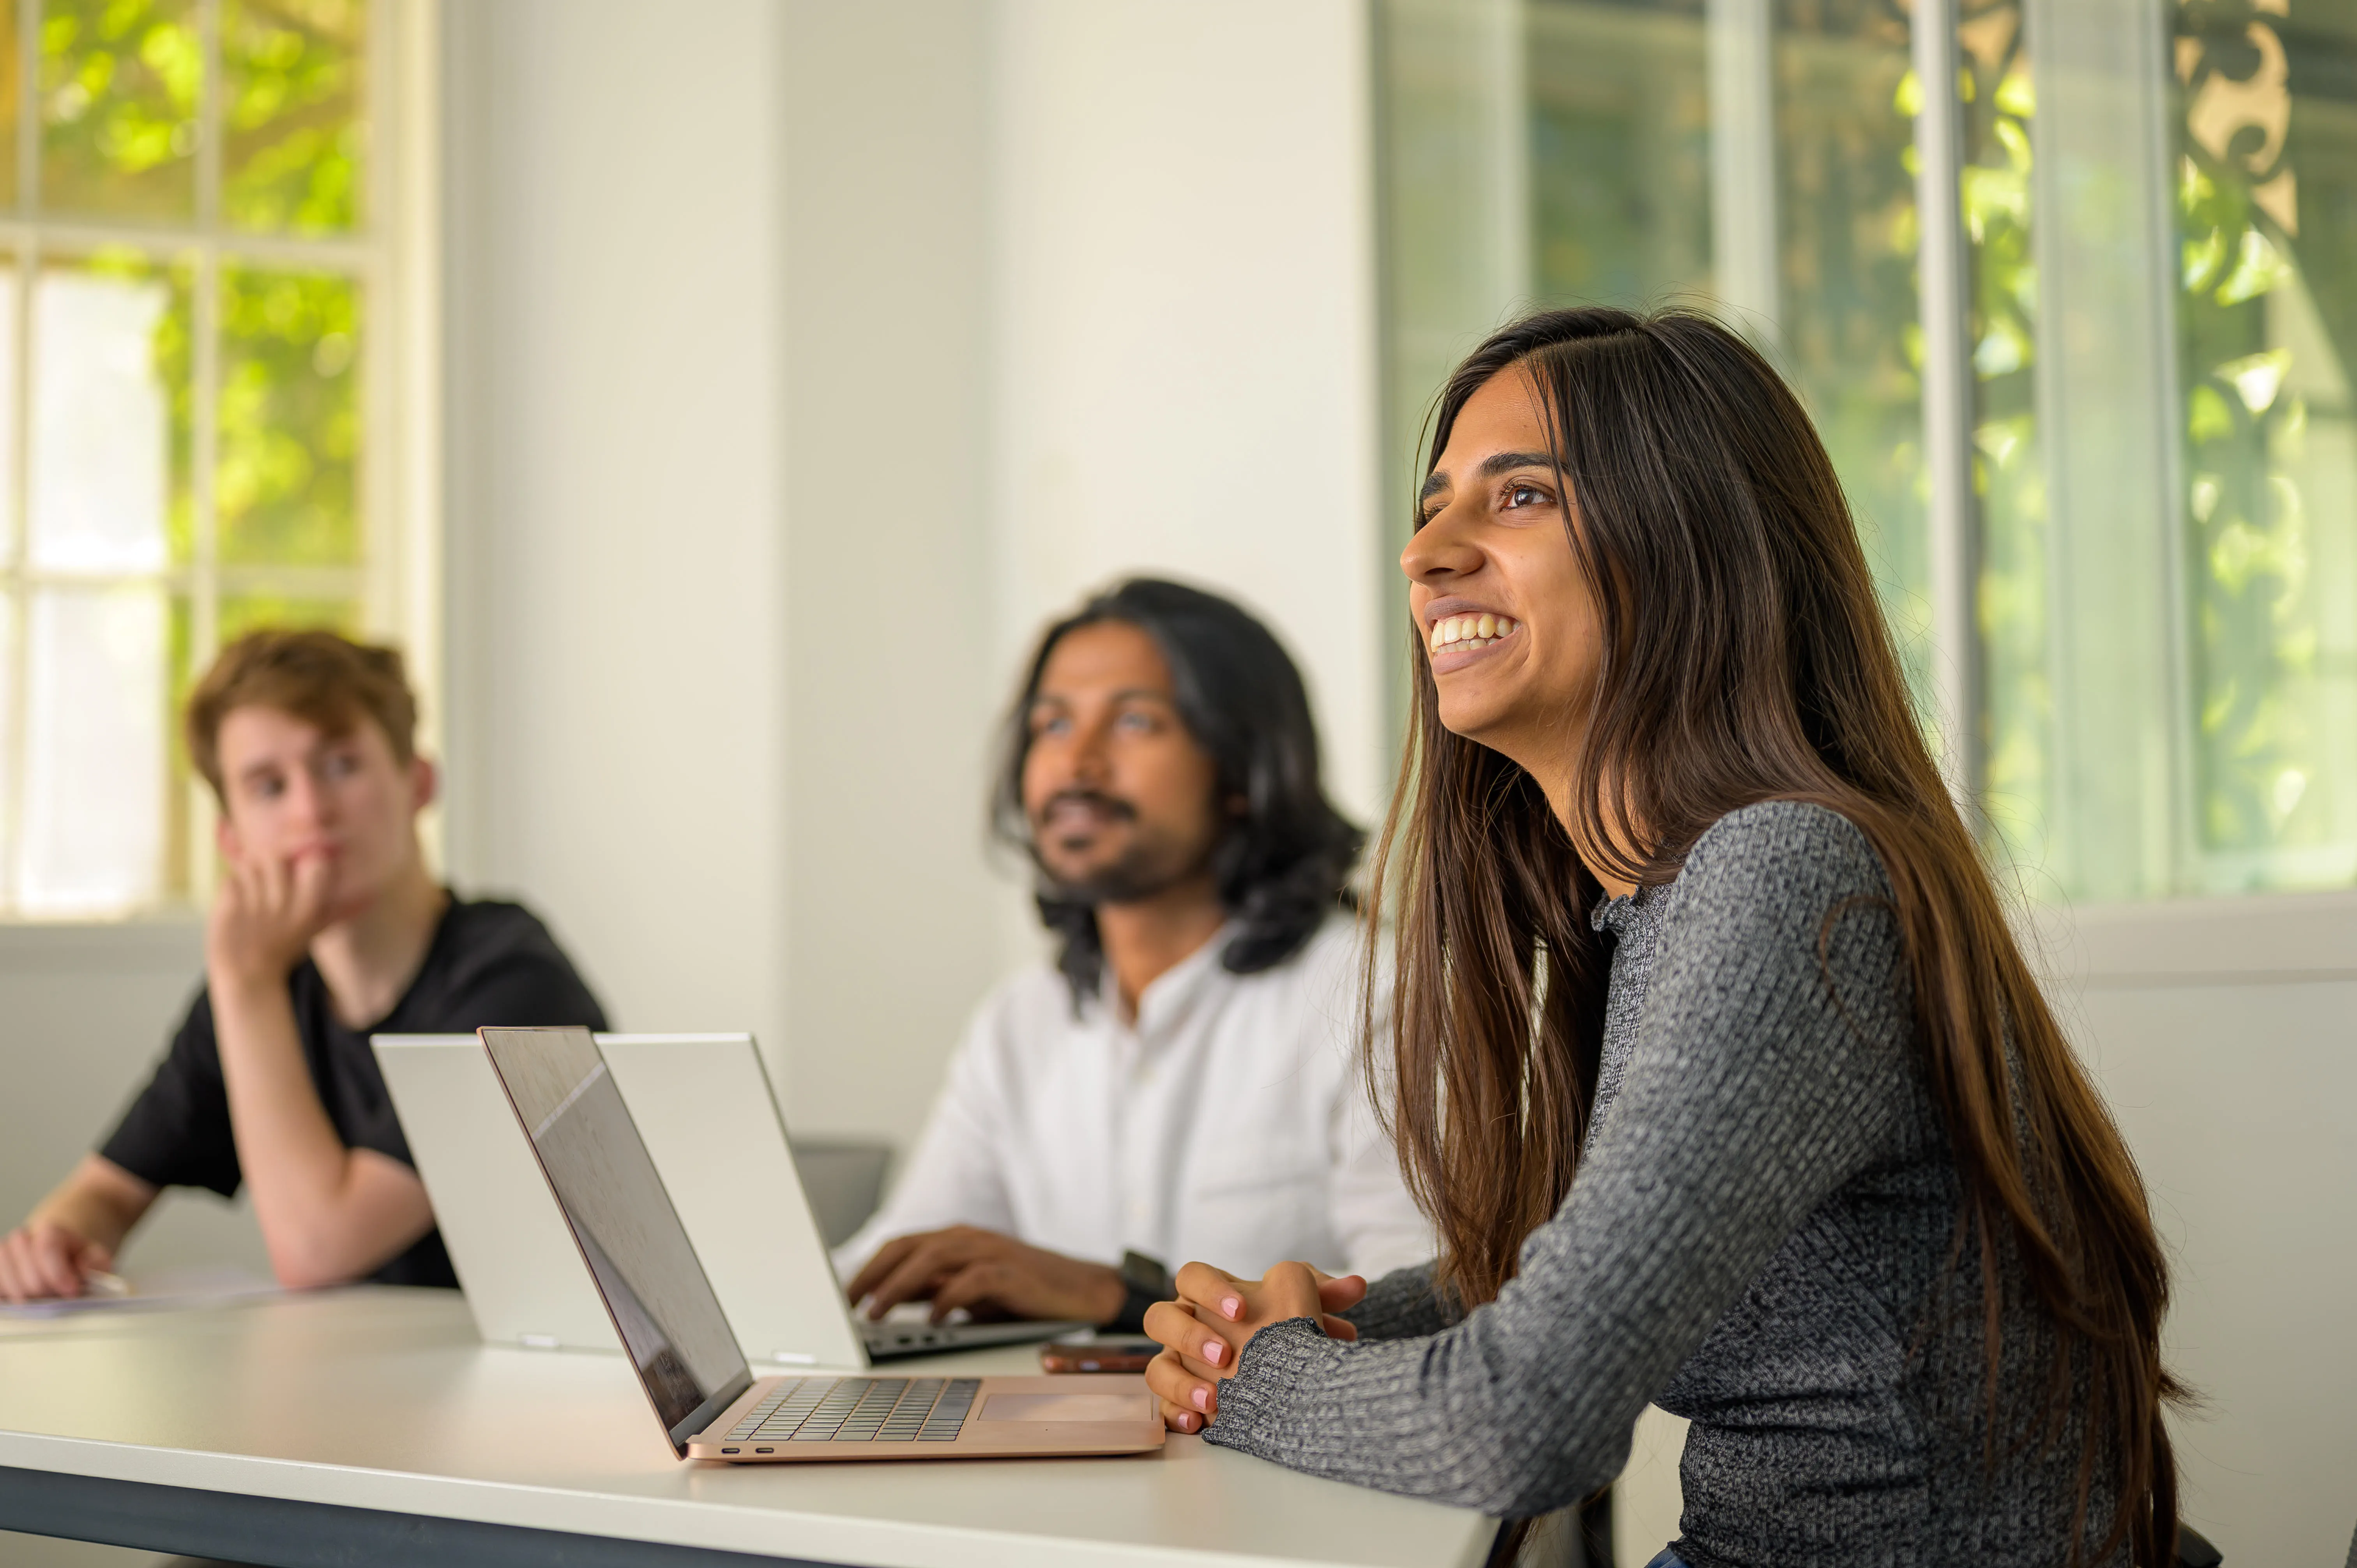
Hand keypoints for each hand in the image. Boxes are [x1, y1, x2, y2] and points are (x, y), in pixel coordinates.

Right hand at [0, 1219, 113, 1303]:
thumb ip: (96, 1262)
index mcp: (50, 1231)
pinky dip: (6, 1297)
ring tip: (41, 1300)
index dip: (59, 1274)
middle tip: (58, 1298)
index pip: (47, 1249)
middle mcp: (22, 1238)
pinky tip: (22, 1301)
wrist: (58, 1254)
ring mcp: (4, 1253)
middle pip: (27, 1273)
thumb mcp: (95, 1257)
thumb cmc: (76, 1259)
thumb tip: (84, 1270)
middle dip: (45, 1291)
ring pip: (6, 1281)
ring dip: (25, 1297)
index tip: (72, 1290)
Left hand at [206, 847, 335, 993]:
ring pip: (250, 865)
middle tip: (266, 882)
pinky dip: (231, 889)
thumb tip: (372, 896)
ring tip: (251, 896)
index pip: (316, 863)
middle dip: (269, 864)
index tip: (301, 865)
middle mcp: (285, 904)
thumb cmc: (284, 951)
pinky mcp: (228, 906)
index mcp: (309, 908)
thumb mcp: (316, 930)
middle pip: (275, 856)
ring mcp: (255, 904)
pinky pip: (229, 880)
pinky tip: (237, 906)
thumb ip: (341, 910)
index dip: (306, 857)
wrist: (247, 976)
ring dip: (248, 876)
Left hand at [843, 1226, 1126, 1324]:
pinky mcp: (1011, 1271)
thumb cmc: (1022, 1293)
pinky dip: (948, 1298)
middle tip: (846, 1305)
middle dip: (872, 1274)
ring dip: (898, 1286)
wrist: (1081, 1292)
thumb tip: (886, 1302)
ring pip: (932, 1257)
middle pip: (907, 1246)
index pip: (899, 1246)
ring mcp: (990, 1251)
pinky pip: (972, 1280)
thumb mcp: (969, 1292)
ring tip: (876, 1313)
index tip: (841, 1296)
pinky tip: (933, 1318)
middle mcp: (968, 1239)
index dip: (867, 1269)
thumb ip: (933, 1289)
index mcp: (955, 1240)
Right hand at [1144, 1260, 1364, 1432]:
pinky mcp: (1181, 1401)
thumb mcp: (1308, 1308)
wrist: (1289, 1380)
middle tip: (1224, 1355)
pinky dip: (1177, 1415)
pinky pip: (1163, 1409)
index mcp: (1209, 1297)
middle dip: (1190, 1335)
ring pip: (1158, 1369)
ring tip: (1213, 1401)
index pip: (1192, 1277)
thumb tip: (1358, 1286)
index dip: (1211, 1290)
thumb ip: (1327, 1294)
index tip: (1243, 1308)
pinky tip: (1198, 1424)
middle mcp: (1187, 1328)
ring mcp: (1180, 1365)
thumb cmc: (1292, 1333)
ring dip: (1181, 1383)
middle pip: (1160, 1318)